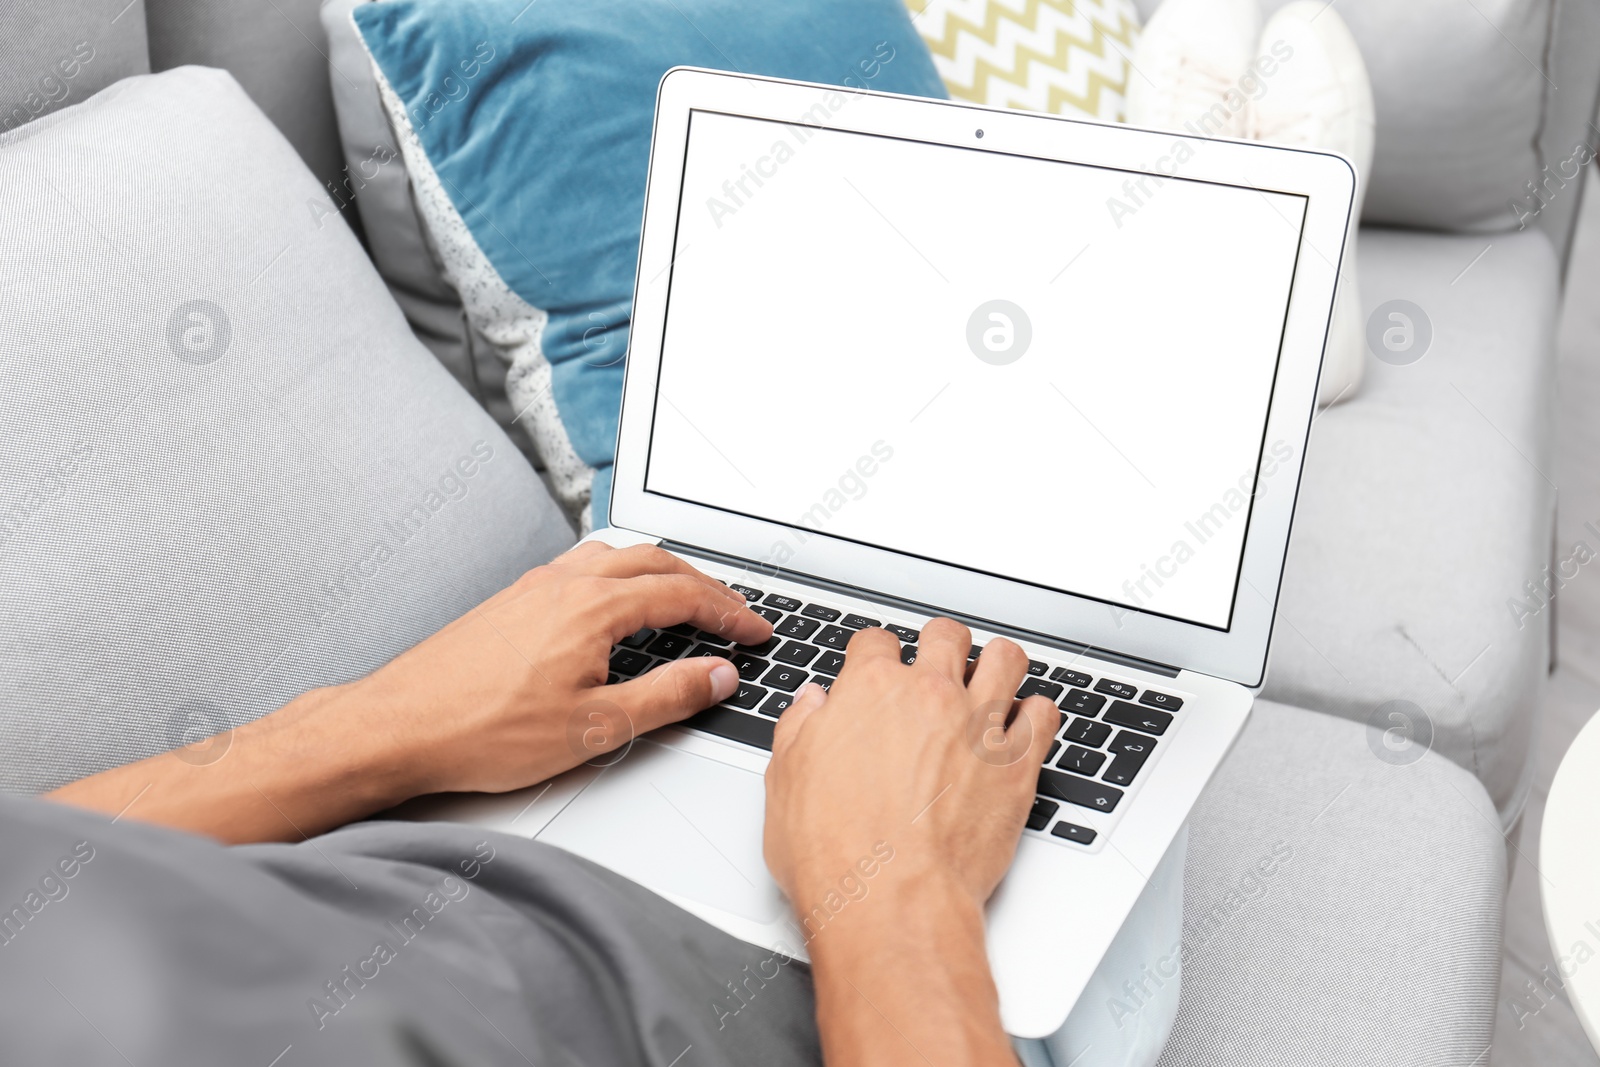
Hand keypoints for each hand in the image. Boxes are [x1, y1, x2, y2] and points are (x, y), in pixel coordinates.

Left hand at [47, 541, 772, 842]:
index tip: (756, 631)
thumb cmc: (481, 730)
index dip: (730, 611)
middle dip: (704, 584)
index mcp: (593, 607)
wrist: (396, 727)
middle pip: (655, 561)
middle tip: (733, 614)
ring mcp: (533, 586)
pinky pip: (581, 567)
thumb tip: (717, 676)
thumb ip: (666, 698)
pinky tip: (614, 607)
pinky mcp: (511, 601)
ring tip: (684, 601)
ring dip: (660, 571)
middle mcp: (564, 583)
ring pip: (615, 557)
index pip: (684, 593)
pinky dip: (619, 576)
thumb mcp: (594, 729)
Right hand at [762, 619, 1056, 1066]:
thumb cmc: (836, 854)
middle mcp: (929, 696)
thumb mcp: (786, 782)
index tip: (878, 668)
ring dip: (996, 664)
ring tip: (990, 679)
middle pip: (946, 636)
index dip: (875, 655)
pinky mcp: (1017, 765)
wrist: (889, 902)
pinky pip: (1043, 715)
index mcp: (871, 691)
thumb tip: (812, 706)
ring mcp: (978, 727)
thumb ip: (801, 730)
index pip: (876, 642)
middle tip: (938, 665)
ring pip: (1005, 659)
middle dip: (941, 645)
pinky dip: (1035, 714)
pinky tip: (1022, 725)